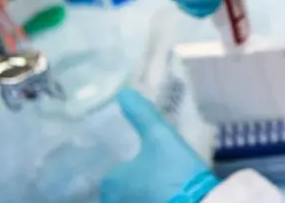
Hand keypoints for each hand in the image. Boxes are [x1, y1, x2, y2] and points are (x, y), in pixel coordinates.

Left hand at [101, 88, 218, 202]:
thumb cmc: (173, 172)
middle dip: (131, 187)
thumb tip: (123, 92)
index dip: (125, 172)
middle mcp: (115, 201)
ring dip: (143, 194)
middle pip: (119, 194)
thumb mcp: (160, 137)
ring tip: (161, 187)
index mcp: (111, 183)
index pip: (112, 177)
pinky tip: (170, 197)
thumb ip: (142, 115)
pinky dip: (157, 200)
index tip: (141, 166)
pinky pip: (148, 202)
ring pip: (134, 199)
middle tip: (152, 174)